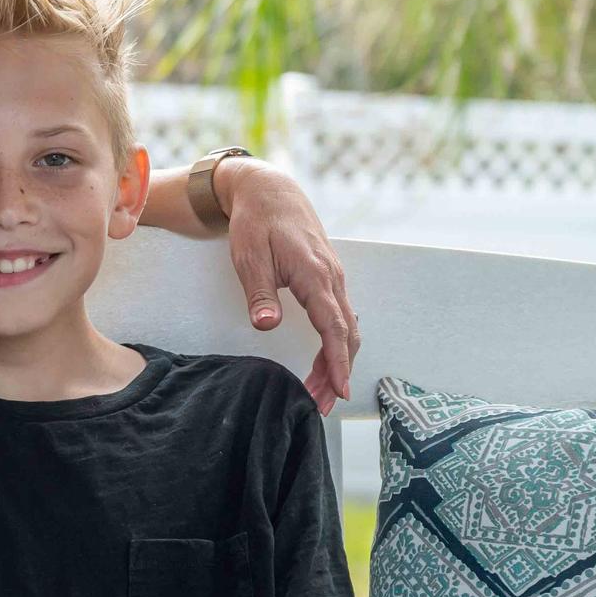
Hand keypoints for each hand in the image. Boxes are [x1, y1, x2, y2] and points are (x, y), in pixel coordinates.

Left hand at [218, 159, 360, 414]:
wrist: (269, 191)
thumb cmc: (256, 223)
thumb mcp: (249, 257)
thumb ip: (260, 292)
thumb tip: (266, 325)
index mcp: (315, 274)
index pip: (333, 327)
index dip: (336, 362)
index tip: (339, 390)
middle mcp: (332, 277)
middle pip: (346, 334)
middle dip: (338, 372)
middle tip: (324, 405)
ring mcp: (333, 277)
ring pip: (345, 327)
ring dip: (336, 361)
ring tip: (320, 391)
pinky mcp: (327, 278)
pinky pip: (340, 316)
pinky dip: (335, 343)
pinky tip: (324, 362)